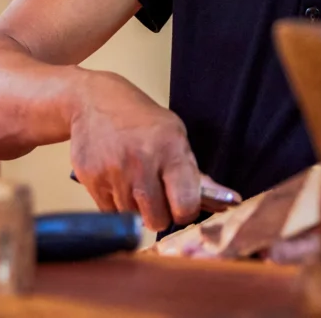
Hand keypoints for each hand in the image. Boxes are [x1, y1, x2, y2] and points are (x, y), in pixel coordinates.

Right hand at [69, 71, 237, 231]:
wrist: (93, 100)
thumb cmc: (142, 121)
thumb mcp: (174, 135)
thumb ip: (195, 173)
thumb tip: (229, 203)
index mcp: (171, 148)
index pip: (186, 205)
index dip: (186, 211)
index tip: (182, 204)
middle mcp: (142, 162)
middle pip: (158, 220)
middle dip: (160, 213)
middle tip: (157, 194)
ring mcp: (114, 172)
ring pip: (133, 218)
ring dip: (136, 208)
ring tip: (134, 180)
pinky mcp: (91, 180)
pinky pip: (110, 213)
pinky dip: (116, 204)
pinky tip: (117, 180)